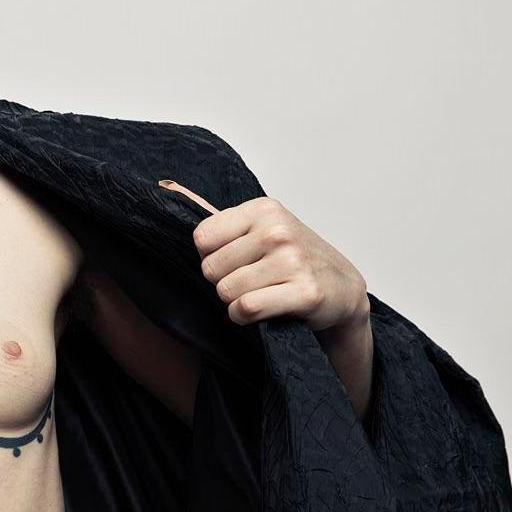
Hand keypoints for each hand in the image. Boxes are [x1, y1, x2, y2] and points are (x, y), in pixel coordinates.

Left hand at [156, 179, 369, 336]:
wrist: (343, 288)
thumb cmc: (295, 259)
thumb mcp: (263, 228)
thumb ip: (223, 223)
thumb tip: (169, 195)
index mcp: (263, 210)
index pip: (202, 238)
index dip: (211, 257)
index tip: (233, 261)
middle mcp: (277, 231)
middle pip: (211, 269)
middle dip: (224, 282)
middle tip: (250, 282)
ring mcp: (293, 261)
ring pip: (226, 291)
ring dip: (235, 302)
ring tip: (259, 295)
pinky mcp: (304, 292)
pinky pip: (246, 308)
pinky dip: (244, 317)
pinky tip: (260, 312)